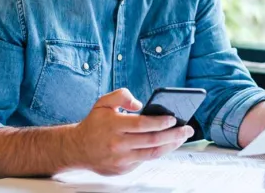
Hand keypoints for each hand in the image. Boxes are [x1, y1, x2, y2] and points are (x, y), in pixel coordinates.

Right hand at [71, 88, 193, 174]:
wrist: (77, 148)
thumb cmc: (94, 124)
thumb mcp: (103, 102)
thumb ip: (121, 95)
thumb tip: (139, 104)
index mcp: (114, 125)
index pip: (142, 124)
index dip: (160, 122)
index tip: (173, 118)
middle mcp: (117, 144)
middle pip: (152, 140)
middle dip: (174, 134)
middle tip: (187, 129)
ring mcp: (120, 159)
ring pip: (152, 154)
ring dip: (171, 146)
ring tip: (182, 137)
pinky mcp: (122, 169)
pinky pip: (144, 161)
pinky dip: (158, 152)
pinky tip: (167, 145)